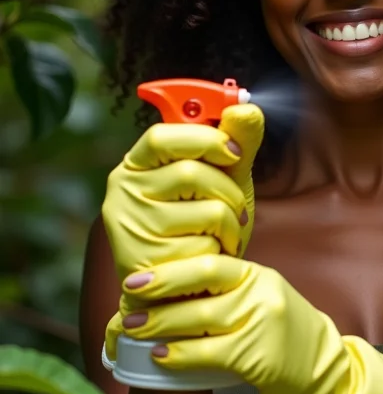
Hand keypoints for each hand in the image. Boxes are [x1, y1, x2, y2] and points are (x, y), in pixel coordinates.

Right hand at [102, 103, 263, 284]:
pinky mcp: (147, 259)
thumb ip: (235, 142)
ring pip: (206, 207)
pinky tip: (214, 253)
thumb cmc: (203, 226)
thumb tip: (248, 107)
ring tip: (227, 232)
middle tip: (238, 203)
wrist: (188, 285)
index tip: (235, 150)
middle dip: (228, 188)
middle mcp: (124, 190)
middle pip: (189, 172)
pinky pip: (205, 240)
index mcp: (139, 163)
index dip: (205, 137)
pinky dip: (223, 245)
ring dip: (231, 220)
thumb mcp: (225, 177)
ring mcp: (132, 225)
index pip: (163, 134)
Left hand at [120, 255, 382, 393]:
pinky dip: (182, 354)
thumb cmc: (280, 334)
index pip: (211, 261)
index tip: (136, 277)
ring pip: (202, 317)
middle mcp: (262, 292)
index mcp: (258, 275)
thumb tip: (167, 292)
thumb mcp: (260, 299)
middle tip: (128, 302)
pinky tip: (163, 355)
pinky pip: (211, 352)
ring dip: (162, 324)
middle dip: (159, 291)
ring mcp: (263, 322)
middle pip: (202, 284)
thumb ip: (225, 292)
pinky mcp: (260, 355)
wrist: (322, 366)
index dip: (170, 268)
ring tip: (135, 328)